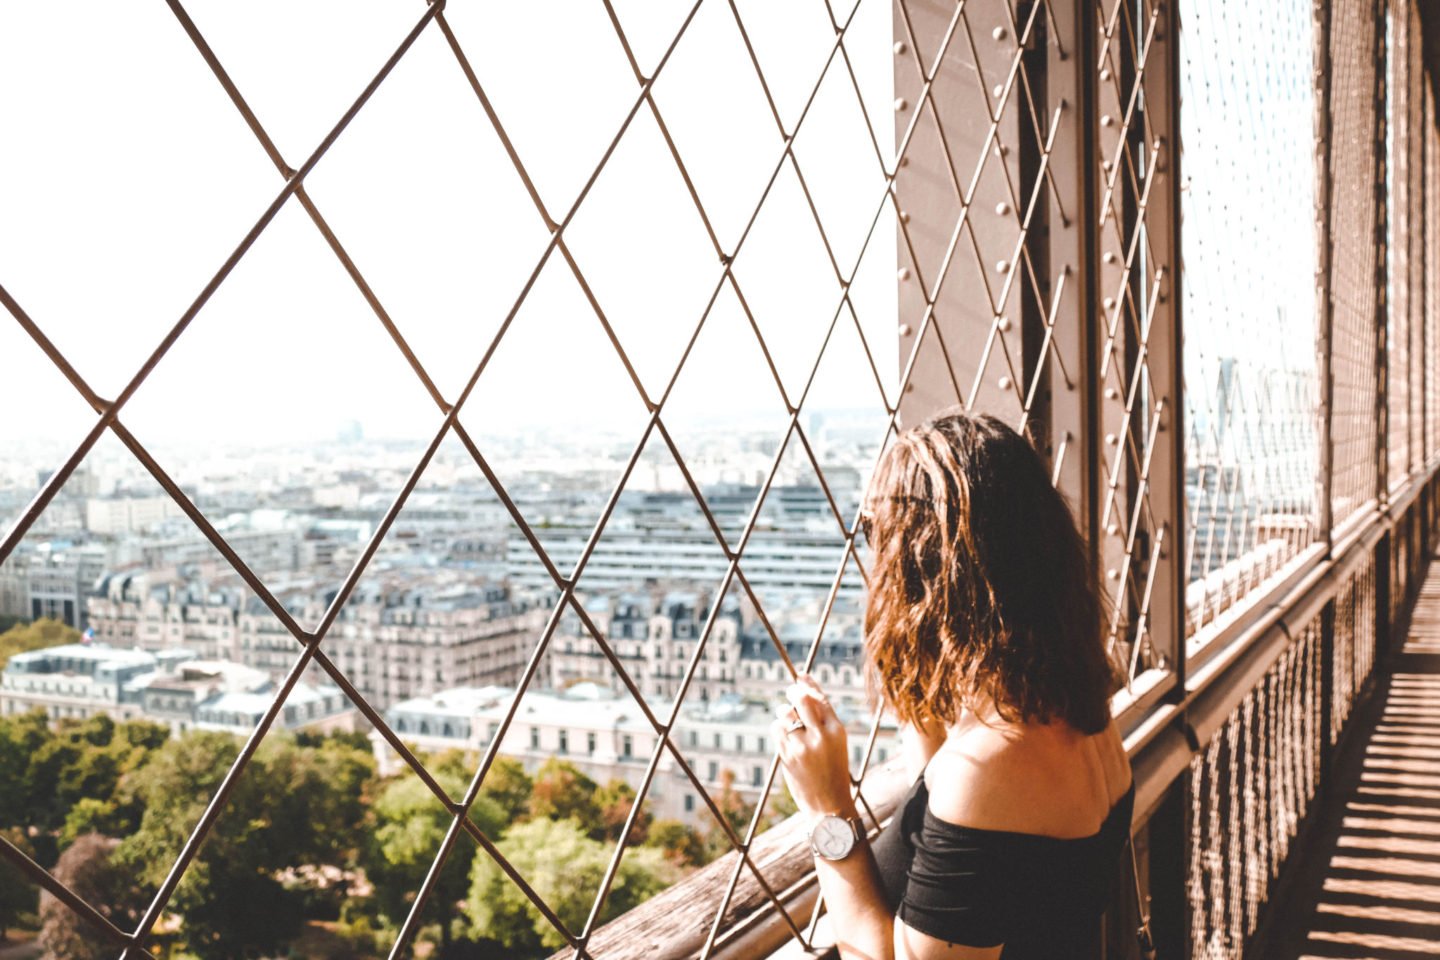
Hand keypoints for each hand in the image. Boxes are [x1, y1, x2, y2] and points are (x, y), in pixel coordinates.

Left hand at [771, 674, 853, 818]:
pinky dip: (778, 727)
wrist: (829, 806)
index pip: (821, 698)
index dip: (809, 684)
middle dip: (793, 692)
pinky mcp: (787, 756)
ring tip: (787, 718)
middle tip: (790, 692)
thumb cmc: (833, 772)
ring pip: (785, 713)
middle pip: (801, 700)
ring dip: (783, 712)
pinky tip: (784, 734)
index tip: (801, 675)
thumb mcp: (837, 744)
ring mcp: (802, 746)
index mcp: (837, 730)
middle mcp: (820, 736)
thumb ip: (824, 722)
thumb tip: (803, 695)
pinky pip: (776, 729)